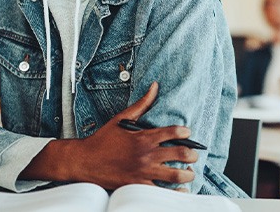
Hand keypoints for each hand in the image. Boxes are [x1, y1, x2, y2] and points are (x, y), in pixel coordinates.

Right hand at [72, 82, 197, 189]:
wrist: (86, 161)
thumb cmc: (104, 139)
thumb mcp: (121, 118)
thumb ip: (141, 104)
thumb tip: (154, 86)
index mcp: (143, 137)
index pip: (173, 132)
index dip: (185, 132)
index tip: (187, 133)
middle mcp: (146, 154)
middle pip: (180, 154)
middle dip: (192, 153)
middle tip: (193, 153)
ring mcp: (144, 171)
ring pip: (176, 175)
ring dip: (187, 173)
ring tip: (189, 171)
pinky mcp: (139, 186)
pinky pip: (163, 191)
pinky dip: (175, 191)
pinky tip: (180, 187)